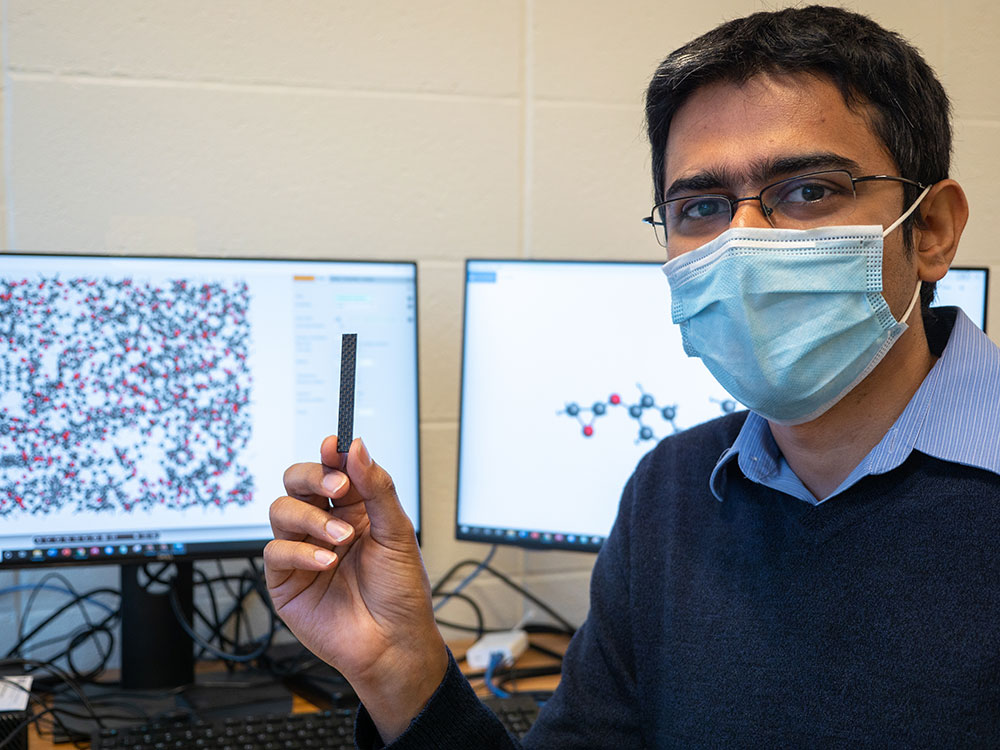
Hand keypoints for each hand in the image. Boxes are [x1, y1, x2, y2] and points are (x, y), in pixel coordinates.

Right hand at [264, 436, 447, 741]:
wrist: (393, 643)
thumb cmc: (401, 592)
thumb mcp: (398, 532)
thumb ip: (376, 487)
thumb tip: (357, 447)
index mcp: (354, 509)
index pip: (333, 469)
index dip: (330, 454)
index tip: (334, 446)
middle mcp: (325, 525)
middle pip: (298, 482)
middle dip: (313, 475)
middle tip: (337, 484)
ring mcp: (303, 551)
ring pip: (281, 510)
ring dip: (310, 517)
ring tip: (341, 538)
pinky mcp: (285, 580)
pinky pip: (275, 551)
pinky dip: (300, 552)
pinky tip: (326, 562)